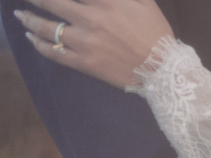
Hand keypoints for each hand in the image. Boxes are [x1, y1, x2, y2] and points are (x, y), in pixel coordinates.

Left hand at [15, 0, 172, 88]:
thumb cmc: (157, 35)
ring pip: (48, 29)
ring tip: (21, 16)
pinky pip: (55, 53)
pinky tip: (33, 39)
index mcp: (107, 2)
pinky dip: (40, 46)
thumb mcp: (145, 3)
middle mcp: (91, 19)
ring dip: (30, 20)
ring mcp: (85, 42)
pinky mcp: (85, 63)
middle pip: (52, 3)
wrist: (164, 71)